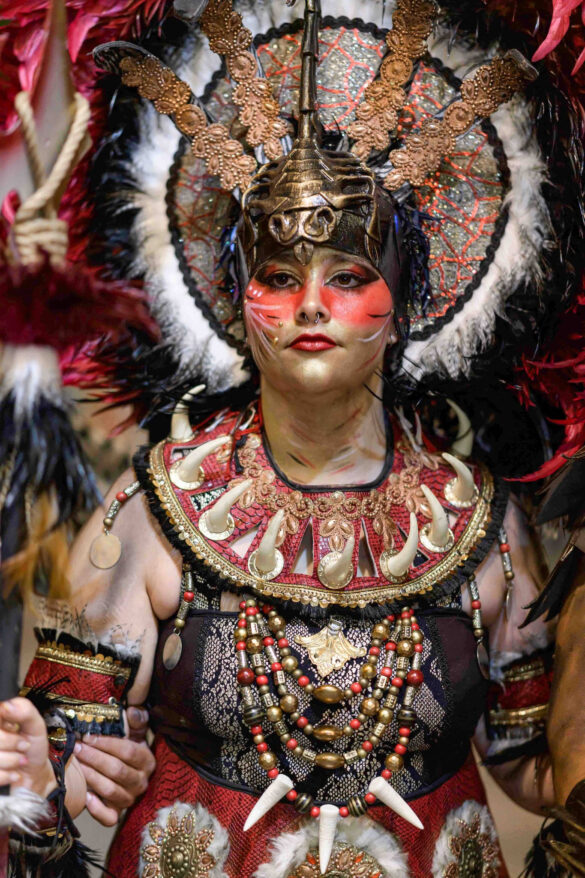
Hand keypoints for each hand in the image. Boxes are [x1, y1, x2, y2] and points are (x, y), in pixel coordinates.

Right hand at [0, 698, 54, 796]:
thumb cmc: (33, 749)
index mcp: (0, 720)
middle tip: (24, 745)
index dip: (5, 724)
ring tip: (20, 759)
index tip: (15, 727)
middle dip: (12, 742)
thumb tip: (7, 706)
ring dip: (12, 760)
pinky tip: (14, 773)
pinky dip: (7, 775)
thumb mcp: (37, 726)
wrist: (34, 775)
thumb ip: (25, 711)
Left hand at [74, 707, 154, 825]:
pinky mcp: (118, 813)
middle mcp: (141, 781)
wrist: (126, 773)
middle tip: (77, 748)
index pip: (128, 751)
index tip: (88, 736)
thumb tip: (132, 711)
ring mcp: (130, 799)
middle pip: (117, 770)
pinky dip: (97, 809)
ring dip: (91, 776)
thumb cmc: (127, 749)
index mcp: (147, 760)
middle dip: (95, 757)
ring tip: (77, 764)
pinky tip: (85, 796)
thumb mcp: (134, 732)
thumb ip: (136, 719)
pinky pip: (109, 817)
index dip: (107, 744)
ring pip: (111, 790)